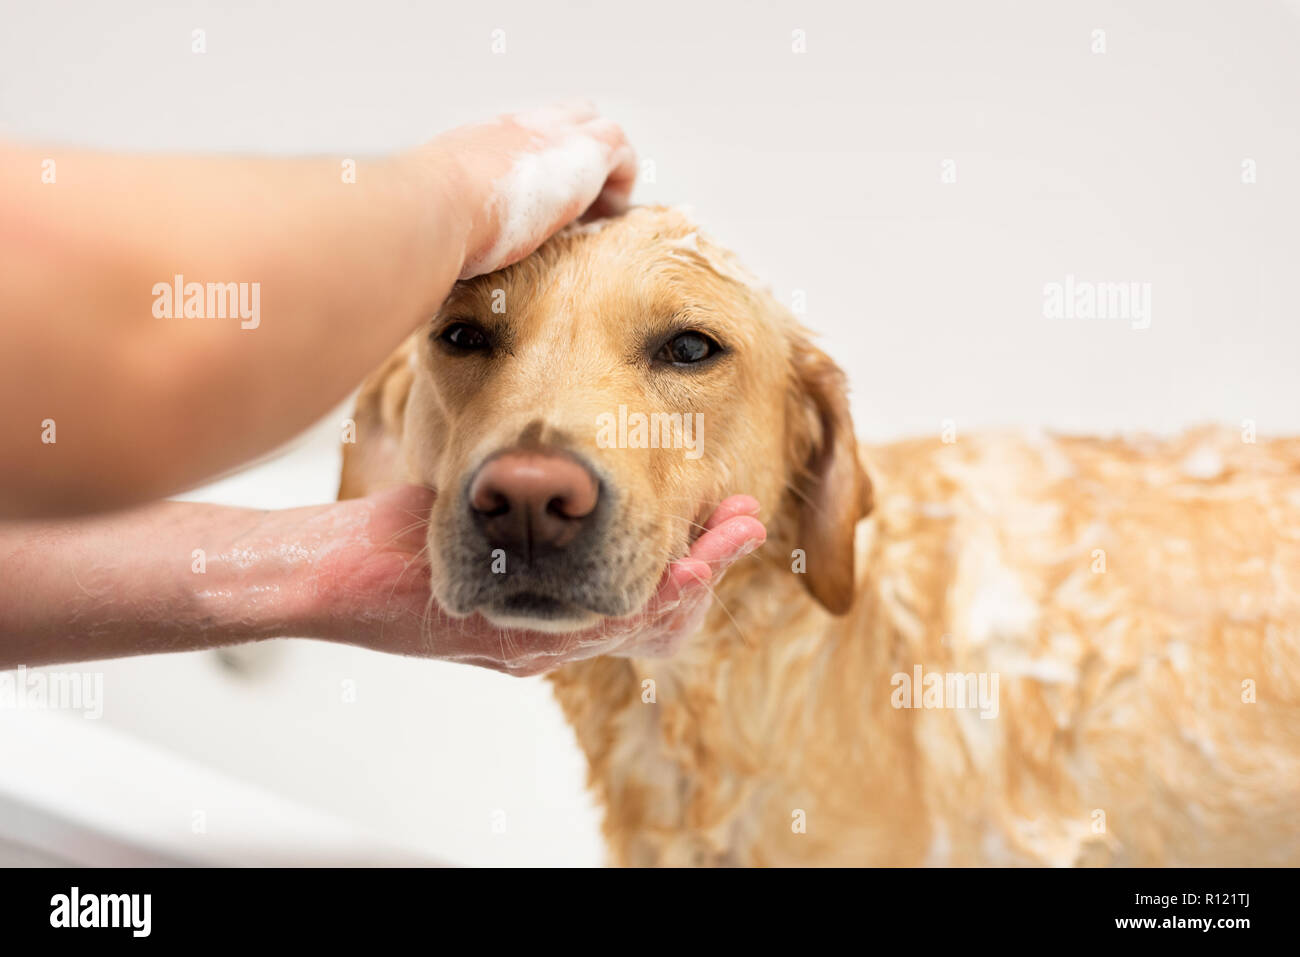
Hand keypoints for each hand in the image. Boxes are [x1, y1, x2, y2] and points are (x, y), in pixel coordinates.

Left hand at [314, 486, 765, 674]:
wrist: (327, 570)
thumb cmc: (397, 533)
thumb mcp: (477, 509)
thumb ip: (529, 495)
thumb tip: (567, 455)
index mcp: (551, 606)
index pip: (644, 587)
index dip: (693, 553)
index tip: (726, 511)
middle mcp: (553, 634)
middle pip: (656, 609)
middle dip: (709, 563)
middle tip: (748, 523)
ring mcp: (538, 644)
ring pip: (642, 620)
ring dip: (698, 578)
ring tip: (737, 536)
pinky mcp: (516, 646)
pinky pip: (601, 629)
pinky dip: (654, 598)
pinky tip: (685, 568)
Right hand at [419, 101, 637, 279]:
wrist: (439, 205)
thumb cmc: (432, 222)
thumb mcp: (441, 214)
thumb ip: (452, 222)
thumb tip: (443, 254)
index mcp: (485, 142)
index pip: (525, 137)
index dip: (543, 163)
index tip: (544, 201)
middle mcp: (521, 129)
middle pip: (568, 117)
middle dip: (581, 157)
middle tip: (581, 206)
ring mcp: (555, 134)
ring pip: (599, 129)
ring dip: (605, 171)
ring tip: (599, 216)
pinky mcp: (587, 151)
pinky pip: (621, 151)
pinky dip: (621, 183)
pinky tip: (607, 218)